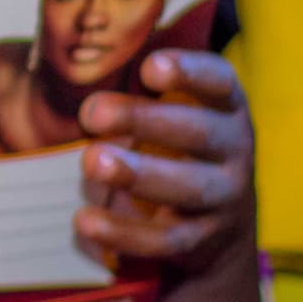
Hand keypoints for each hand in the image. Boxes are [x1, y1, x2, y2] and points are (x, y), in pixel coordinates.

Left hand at [75, 49, 252, 274]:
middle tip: (92, 114)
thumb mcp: (166, 108)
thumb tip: (71, 63)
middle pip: (198, 131)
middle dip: (143, 120)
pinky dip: (125, 232)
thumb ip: (132, 85)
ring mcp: (223, 196)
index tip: (148, 68)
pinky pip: (166, 238)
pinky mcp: (202, 237)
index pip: (219, 81)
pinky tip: (85, 220)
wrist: (218, 218)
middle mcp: (232, 148)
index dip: (189, 72)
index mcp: (223, 106)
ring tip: (91, 163)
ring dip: (137, 175)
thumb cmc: (174, 141)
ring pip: (189, 187)